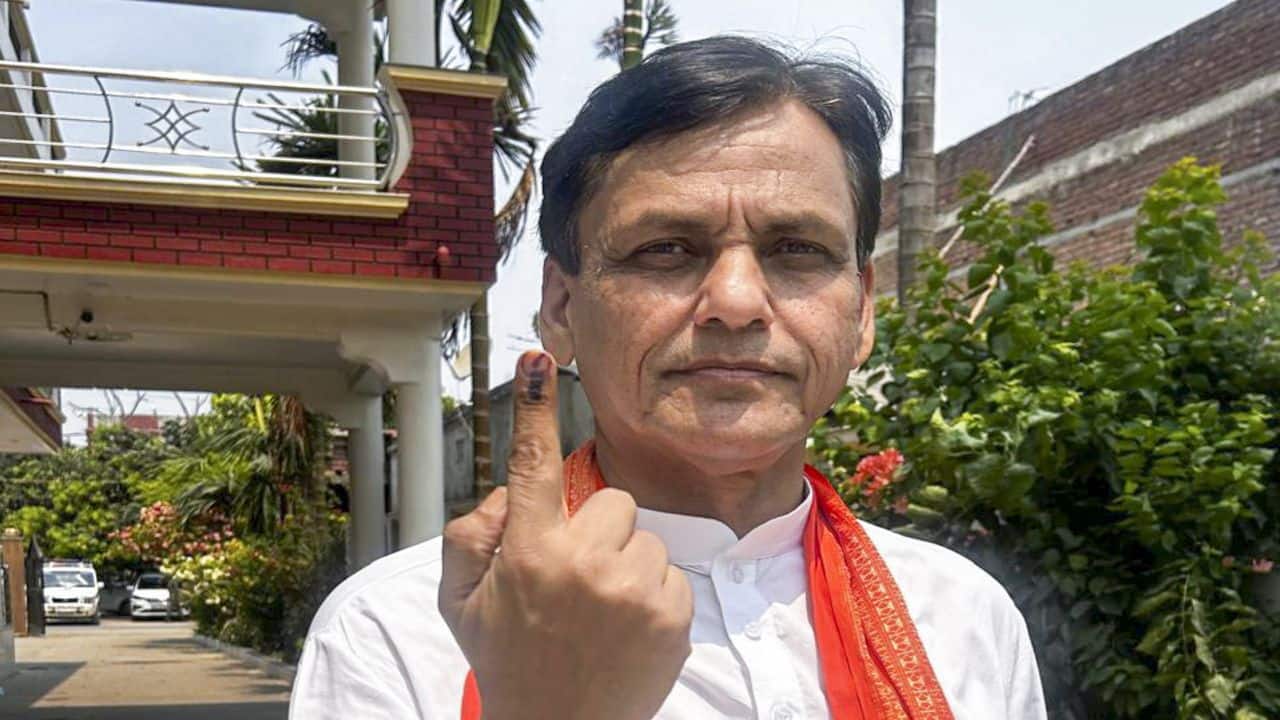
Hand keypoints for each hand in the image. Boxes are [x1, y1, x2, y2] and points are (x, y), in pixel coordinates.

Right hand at [439, 351, 692, 719]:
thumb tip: (511, 494)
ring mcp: (635, 591)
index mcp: (528, 555)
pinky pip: (671, 572)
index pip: (531, 466)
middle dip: (594, 530)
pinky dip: (652, 594)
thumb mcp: (459, 602)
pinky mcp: (674, 615)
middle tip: (572, 579)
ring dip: (625, 563)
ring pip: (644, 537)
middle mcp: (584, 566)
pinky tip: (626, 630)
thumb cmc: (509, 662)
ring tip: (600, 612)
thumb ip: (471, 534)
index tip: (538, 360)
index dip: (533, 409)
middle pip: (610, 501)